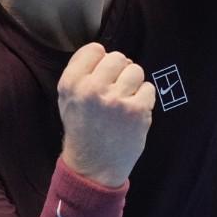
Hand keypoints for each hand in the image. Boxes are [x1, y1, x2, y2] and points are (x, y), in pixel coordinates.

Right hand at [56, 42, 155, 187]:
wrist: (93, 167)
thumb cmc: (82, 129)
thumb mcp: (67, 99)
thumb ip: (81, 72)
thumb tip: (106, 53)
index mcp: (71, 83)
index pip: (94, 49)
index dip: (101, 60)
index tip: (102, 75)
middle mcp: (91, 89)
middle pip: (117, 57)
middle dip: (119, 71)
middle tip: (115, 90)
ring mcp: (115, 100)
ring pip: (135, 70)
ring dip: (133, 84)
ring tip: (124, 101)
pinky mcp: (137, 111)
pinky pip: (148, 88)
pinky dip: (144, 99)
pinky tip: (132, 113)